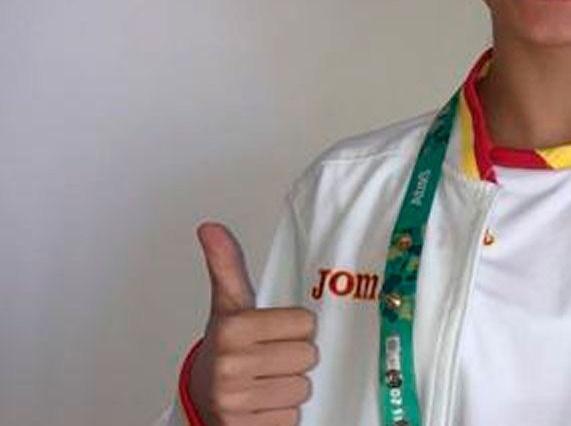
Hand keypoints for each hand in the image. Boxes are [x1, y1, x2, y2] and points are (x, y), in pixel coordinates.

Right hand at [188, 222, 317, 425]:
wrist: (200, 397)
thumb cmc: (225, 348)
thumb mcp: (227, 306)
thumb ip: (226, 265)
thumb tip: (210, 227)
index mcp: (233, 328)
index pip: (305, 323)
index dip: (296, 328)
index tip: (276, 333)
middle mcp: (231, 365)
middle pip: (307, 356)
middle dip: (295, 358)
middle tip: (272, 358)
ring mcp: (236, 400)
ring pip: (302, 388)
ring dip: (291, 387)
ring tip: (267, 381)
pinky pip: (292, 419)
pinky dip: (283, 414)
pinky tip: (263, 404)